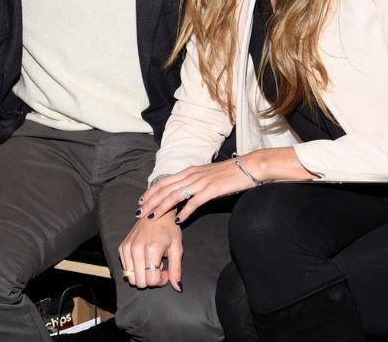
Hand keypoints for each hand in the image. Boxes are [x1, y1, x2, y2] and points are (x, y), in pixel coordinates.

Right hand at [118, 212, 182, 289]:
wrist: (155, 212)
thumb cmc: (169, 229)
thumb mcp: (177, 248)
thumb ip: (176, 269)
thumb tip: (178, 287)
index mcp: (152, 250)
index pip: (152, 281)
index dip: (161, 280)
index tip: (166, 271)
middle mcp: (136, 249)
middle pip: (140, 282)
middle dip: (151, 279)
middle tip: (159, 267)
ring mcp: (127, 248)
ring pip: (131, 278)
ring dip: (142, 274)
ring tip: (151, 262)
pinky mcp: (122, 248)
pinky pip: (126, 269)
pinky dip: (135, 268)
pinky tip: (144, 258)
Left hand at [138, 149, 313, 221]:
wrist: (249, 167)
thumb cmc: (228, 174)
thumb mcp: (206, 176)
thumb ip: (193, 184)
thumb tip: (182, 195)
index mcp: (189, 171)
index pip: (163, 181)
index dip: (150, 192)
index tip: (140, 202)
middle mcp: (191, 174)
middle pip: (164, 189)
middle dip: (149, 201)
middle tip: (138, 213)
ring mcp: (201, 182)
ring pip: (175, 195)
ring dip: (161, 207)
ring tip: (152, 217)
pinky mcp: (212, 189)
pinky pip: (195, 202)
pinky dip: (185, 211)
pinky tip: (178, 220)